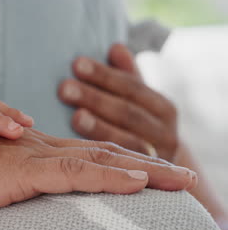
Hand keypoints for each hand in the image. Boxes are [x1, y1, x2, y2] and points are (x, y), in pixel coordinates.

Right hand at [0, 128, 196, 217]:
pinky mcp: (23, 171)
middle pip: (105, 153)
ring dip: (144, 169)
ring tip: (180, 178)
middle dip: (147, 162)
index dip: (122, 161)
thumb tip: (15, 190)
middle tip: (182, 172)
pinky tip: (140, 182)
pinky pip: (77, 174)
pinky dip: (111, 178)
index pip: (87, 154)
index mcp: (31, 151)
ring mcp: (33, 158)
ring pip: (101, 161)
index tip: (150, 172)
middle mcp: (39, 148)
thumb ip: (4, 180)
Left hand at [58, 44, 178, 161]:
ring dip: (100, 127)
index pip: (131, 87)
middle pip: (128, 112)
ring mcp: (155, 159)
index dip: (105, 76)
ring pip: (128, 141)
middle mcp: (164, 132)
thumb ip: (127, 77)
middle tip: (64, 87)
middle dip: (96, 98)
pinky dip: (105, 160)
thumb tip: (115, 46)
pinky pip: (123, 170)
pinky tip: (80, 153)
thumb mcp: (138, 103)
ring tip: (75, 116)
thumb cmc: (140, 129)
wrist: (165, 173)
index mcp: (162, 108)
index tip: (76, 64)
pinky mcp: (145, 183)